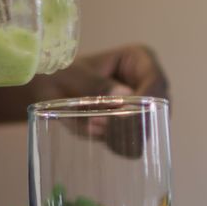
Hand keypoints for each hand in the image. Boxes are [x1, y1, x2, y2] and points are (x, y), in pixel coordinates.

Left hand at [44, 44, 168, 157]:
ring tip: (89, 125)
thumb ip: (96, 85)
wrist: (49, 88)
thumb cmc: (62, 72)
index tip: (121, 114)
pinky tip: (96, 135)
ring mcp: (142, 108)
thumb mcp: (73, 75)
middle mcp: (147, 84)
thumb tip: (123, 96)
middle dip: (128, 122)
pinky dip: (116, 145)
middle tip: (96, 123)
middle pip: (157, 111)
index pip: (156, 82)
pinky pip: (135, 145)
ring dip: (118, 135)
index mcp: (138, 59)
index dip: (146, 101)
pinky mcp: (132, 129)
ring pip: (146, 131)